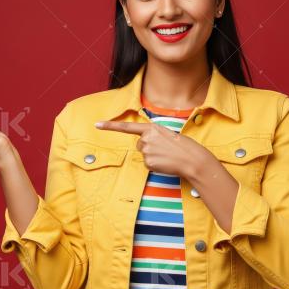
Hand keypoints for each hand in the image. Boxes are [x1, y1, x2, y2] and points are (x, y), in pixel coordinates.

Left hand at [95, 120, 209, 176]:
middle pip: (140, 144)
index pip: (127, 127)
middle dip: (149, 147)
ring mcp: (146, 150)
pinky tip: (165, 163)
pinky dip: (155, 165)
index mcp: (152, 128)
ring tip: (167, 156)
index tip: (97, 124)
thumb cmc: (183, 146)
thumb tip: (144, 144)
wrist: (192, 159)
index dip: (110, 126)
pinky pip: (147, 164)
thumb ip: (154, 136)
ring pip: (144, 155)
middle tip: (165, 149)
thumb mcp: (167, 134)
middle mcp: (146, 138)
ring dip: (153, 156)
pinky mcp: (148, 162)